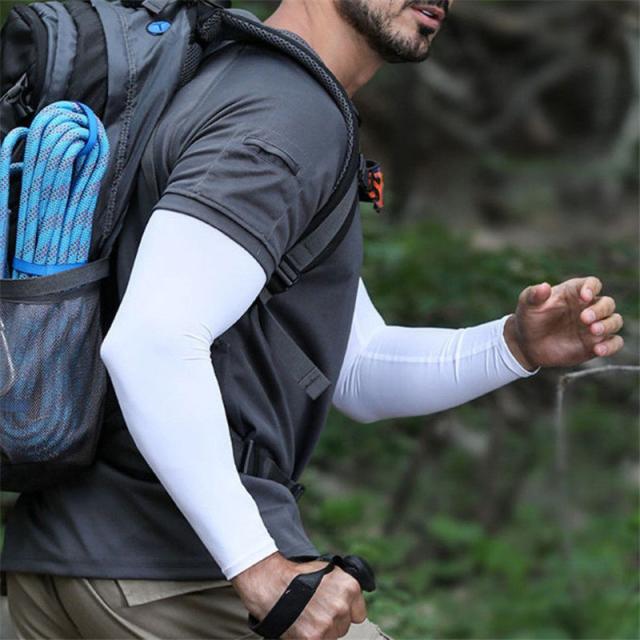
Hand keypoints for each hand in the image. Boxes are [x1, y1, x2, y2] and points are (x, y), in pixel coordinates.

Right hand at [231, 551, 366, 639]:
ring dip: (322, 631)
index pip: (359, 613)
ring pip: (333, 637)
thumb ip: (342, 588)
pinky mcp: (315, 638)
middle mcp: (342, 606)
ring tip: (306, 617)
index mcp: (350, 587)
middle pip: (344, 626)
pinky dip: (310, 637)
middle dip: (332, 621)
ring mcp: (329, 623)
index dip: (346, 612)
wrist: (272, 582)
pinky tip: (302, 627)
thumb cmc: (297, 575)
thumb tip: (351, 602)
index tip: (335, 609)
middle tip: (315, 611)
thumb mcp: (327, 571)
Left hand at [504, 276, 624, 369]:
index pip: (593, 284)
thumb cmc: (529, 318)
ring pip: (614, 321)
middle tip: (584, 319)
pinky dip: (611, 346)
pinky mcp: (595, 344)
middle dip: (600, 310)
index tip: (584, 296)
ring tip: (593, 331)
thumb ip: (534, 295)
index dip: (591, 288)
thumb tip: (544, 287)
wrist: (527, 344)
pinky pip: (614, 342)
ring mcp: (594, 326)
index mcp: (574, 293)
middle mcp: (588, 307)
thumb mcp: (527, 304)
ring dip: (608, 325)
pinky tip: (598, 350)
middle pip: (607, 303)